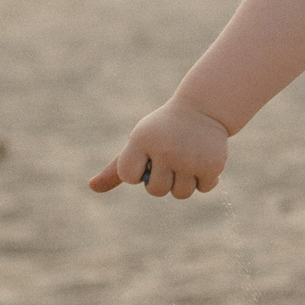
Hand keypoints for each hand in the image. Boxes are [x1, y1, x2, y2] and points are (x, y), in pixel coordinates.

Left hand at [88, 99, 229, 198]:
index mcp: (142, 141)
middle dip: (162, 180)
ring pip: (180, 193)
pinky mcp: (212, 165)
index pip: (128, 176)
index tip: (146, 157)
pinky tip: (203, 160)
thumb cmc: (163, 130)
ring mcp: (190, 158)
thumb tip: (92, 187)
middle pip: (156, 190)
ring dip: (183, 182)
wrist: (204, 110)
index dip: (137, 173)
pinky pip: (203, 188)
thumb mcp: (139, 143)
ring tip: (187, 160)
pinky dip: (204, 179)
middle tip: (170, 159)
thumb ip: (117, 169)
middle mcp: (165, 149)